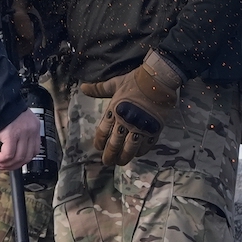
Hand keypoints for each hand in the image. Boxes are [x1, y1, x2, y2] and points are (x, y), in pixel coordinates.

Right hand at [0, 108, 40, 170]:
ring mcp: (22, 133)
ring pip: (17, 158)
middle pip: (26, 157)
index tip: (14, 162)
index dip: (24, 160)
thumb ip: (22, 135)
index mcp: (35, 127)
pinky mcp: (11, 135)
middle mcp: (31, 131)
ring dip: (6, 164)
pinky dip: (1, 159)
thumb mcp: (20, 122)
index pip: (35, 151)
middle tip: (3, 166)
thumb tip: (15, 153)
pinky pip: (8, 154)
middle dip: (14, 166)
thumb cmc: (6, 111)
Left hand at [79, 50, 182, 165]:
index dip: (100, 142)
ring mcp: (140, 127)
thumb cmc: (136, 80)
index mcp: (114, 110)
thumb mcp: (115, 83)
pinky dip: (140, 152)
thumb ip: (99, 89)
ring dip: (123, 158)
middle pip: (114, 144)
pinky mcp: (153, 130)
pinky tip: (137, 154)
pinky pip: (145, 146)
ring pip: (129, 149)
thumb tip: (83, 87)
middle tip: (107, 162)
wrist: (159, 79)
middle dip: (109, 155)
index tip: (98, 148)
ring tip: (120, 163)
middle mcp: (125, 121)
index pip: (103, 132)